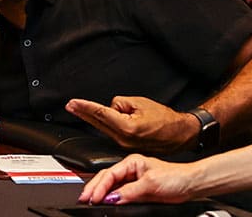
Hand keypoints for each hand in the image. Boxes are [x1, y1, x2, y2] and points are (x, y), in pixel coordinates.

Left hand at [66, 96, 197, 153]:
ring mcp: (125, 146)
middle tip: (70, 105)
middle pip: (97, 123)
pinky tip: (110, 118)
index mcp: (127, 128)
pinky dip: (108, 125)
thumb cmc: (165, 119)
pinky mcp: (127, 148)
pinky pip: (112, 133)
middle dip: (83, 113)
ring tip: (88, 109)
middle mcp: (124, 140)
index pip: (100, 114)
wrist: (181, 134)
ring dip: (96, 118)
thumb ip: (120, 104)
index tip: (73, 103)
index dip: (85, 107)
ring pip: (104, 128)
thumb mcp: (140, 103)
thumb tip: (110, 107)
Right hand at [78, 153, 198, 204]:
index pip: (109, 175)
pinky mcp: (138, 190)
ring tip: (90, 201)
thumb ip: (129, 191)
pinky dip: (111, 199)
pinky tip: (107, 203)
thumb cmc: (177, 177)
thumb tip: (112, 198)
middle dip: (93, 189)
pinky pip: (120, 194)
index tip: (92, 198)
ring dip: (100, 194)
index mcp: (131, 162)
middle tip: (84, 199)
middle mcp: (130, 170)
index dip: (99, 187)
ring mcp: (133, 180)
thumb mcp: (150, 184)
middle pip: (105, 178)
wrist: (192, 184)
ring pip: (111, 187)